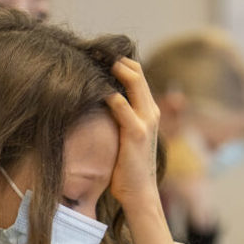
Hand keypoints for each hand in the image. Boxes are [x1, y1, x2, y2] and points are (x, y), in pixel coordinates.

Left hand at [105, 57, 161, 208]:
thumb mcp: (124, 138)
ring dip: (114, 68)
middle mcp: (150, 111)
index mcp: (148, 111)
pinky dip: (108, 94)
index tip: (97, 55)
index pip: (137, 75)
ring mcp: (145, 121)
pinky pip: (122, 106)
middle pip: (136, 72)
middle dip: (115, 58)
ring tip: (93, 59)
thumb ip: (118, 120)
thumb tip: (98, 107)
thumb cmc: (127, 168)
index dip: (120, 63)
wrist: (139, 193)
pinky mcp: (136, 133)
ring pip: (134, 82)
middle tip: (92, 50)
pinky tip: (94, 87)